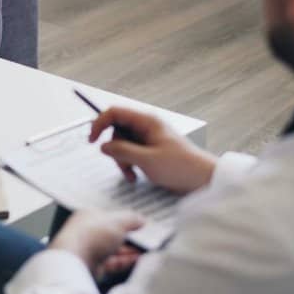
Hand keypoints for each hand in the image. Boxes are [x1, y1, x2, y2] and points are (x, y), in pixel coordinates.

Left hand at [48, 209, 143, 270]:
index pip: (110, 216)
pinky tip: (139, 259)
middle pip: (113, 234)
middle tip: (148, 237)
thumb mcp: (118, 221)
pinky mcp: (95, 266)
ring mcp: (92, 250)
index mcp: (89, 216)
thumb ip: (131, 219)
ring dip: (131, 250)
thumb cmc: (90, 236)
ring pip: (115, 250)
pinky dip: (127, 261)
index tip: (140, 222)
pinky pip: (115, 262)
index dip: (126, 219)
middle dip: (130, 237)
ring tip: (148, 249)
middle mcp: (89, 233)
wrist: (76, 261)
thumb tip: (140, 219)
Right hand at [89, 107, 216, 192]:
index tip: (91, 139)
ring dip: (122, 161)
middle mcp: (146, 127)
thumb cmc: (182, 167)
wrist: (202, 181)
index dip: (99, 123)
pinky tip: (136, 176)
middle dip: (115, 150)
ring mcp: (148, 139)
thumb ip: (122, 151)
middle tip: (122, 165)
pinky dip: (129, 165)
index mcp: (147, 121)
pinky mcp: (150, 151)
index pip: (115, 113)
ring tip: (131, 175)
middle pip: (116, 131)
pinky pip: (131, 153)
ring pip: (122, 144)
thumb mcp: (147, 160)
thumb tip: (103, 146)